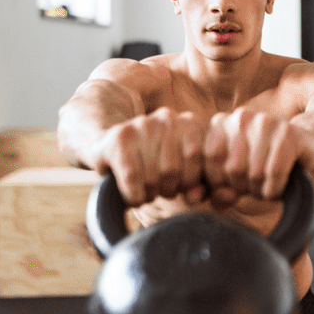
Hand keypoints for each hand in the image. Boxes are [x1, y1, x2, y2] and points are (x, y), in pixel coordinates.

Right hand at [89, 108, 208, 205]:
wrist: (112, 148)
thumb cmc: (157, 165)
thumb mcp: (184, 172)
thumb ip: (198, 185)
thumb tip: (196, 195)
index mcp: (190, 123)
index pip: (201, 159)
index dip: (190, 182)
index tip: (181, 186)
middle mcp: (168, 118)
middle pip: (174, 170)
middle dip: (168, 189)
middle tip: (160, 189)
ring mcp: (142, 124)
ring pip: (153, 177)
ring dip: (150, 194)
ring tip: (146, 190)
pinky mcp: (119, 139)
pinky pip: (132, 178)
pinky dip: (133, 196)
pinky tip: (132, 195)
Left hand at [202, 108, 313, 207]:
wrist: (306, 149)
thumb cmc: (263, 168)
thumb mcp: (235, 183)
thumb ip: (219, 194)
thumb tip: (223, 197)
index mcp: (219, 124)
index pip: (207, 162)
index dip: (220, 184)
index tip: (233, 185)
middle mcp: (240, 117)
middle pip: (232, 169)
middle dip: (244, 188)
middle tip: (255, 185)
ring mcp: (265, 121)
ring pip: (254, 172)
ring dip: (261, 191)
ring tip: (267, 184)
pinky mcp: (288, 132)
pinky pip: (275, 171)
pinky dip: (276, 188)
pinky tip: (278, 187)